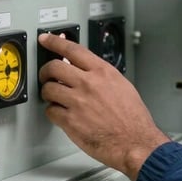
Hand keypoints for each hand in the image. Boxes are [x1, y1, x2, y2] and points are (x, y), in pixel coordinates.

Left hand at [38, 33, 169, 180]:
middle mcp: (88, 84)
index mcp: (102, 72)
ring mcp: (78, 102)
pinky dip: (53, 112)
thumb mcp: (121, 85)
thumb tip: (86, 69)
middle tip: (46, 75)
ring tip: (55, 98)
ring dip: (48, 93)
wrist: (135, 141)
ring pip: (48, 89)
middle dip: (46, 71)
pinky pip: (50, 111)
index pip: (72, 49)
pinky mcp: (70, 121)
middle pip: (53, 67)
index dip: (54, 42)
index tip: (46, 39)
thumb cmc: (133, 117)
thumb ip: (101, 75)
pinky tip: (61, 114)